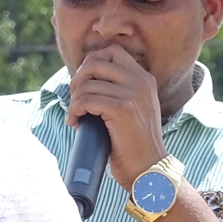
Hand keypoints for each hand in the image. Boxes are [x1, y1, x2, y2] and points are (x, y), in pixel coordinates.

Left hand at [66, 45, 167, 188]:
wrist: (149, 170)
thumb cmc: (134, 144)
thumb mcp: (134, 109)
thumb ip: (118, 91)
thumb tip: (82, 80)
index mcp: (144, 79)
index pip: (112, 51)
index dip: (91, 63)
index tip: (84, 84)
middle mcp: (141, 81)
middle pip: (95, 62)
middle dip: (78, 79)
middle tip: (75, 99)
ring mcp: (132, 94)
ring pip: (87, 84)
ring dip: (74, 100)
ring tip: (76, 116)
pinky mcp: (121, 109)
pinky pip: (85, 100)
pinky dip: (74, 111)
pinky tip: (75, 123)